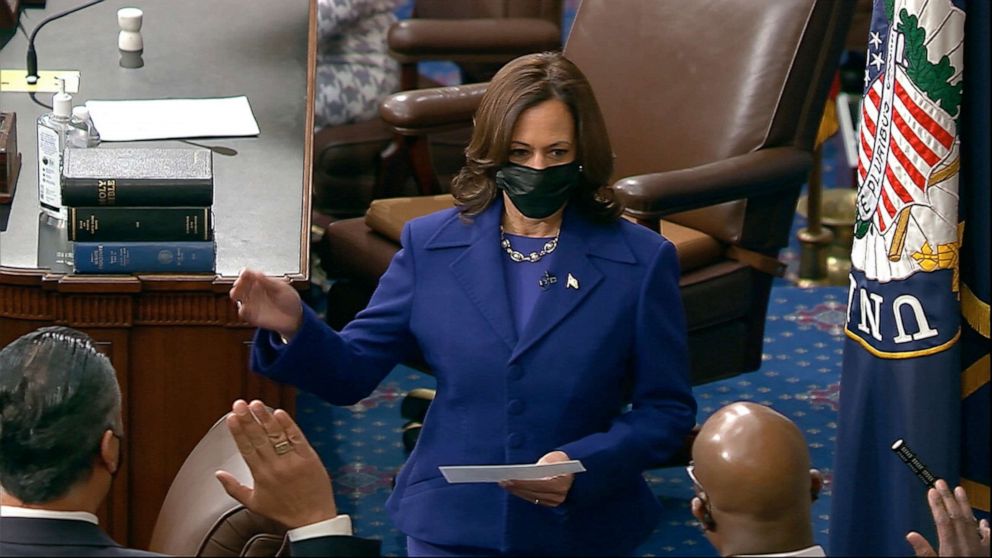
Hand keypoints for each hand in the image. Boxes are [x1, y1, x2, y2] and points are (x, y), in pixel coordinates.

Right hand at [215, 399, 336, 528]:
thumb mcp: (254, 503)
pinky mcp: (308, 457)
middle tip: (239, 404)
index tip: (231, 417)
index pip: (245, 448)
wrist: (312, 518)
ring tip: (256, 404)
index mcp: (260, 475)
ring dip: (265, 417)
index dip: (238, 431)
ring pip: (276, 435)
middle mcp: (275, 466)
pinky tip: (279, 413)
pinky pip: (297, 438)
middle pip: (258, 438)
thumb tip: (218, 474)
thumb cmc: (284, 511)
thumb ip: (233, 488)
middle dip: (248, 419)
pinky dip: (288, 425)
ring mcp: (292, 461)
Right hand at [229, 268, 302, 338]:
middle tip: (239, 284)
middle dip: (237, 284)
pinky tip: (245, 308)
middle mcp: (254, 291)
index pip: (248, 274)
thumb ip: (268, 282)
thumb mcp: (281, 288)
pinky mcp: (252, 315)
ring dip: (235, 295)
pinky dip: (242, 309)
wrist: (294, 318)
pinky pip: (242, 312)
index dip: (244, 273)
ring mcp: (252, 302)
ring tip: (238, 295)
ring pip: (237, 297)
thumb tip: (257, 273)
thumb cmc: (289, 300)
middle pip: (239, 284)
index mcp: (261, 281)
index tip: (244, 274)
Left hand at [499, 451, 573, 506]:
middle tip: (501, 481)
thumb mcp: (554, 458)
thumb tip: (527, 472)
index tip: (508, 478)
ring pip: (531, 497)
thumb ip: (543, 464)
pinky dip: (522, 493)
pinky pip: (533, 498)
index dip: (521, 482)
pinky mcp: (551, 503)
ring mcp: (555, 501)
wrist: (577, 470)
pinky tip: (513, 488)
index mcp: (561, 483)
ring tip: (504, 484)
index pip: (536, 484)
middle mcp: (558, 495)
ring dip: (517, 491)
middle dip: (516, 487)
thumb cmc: (563, 461)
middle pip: (532, 492)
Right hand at [906, 479, 990, 556]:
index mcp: (951, 549)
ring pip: (972, 522)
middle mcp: (966, 545)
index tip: (931, 491)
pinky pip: (988, 537)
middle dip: (948, 498)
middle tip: (941, 482)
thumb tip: (911, 535)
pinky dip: (985, 526)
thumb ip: (925, 553)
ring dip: (965, 505)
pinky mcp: (989, 554)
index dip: (937, 504)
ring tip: (960, 490)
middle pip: (957, 517)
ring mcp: (980, 549)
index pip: (943, 521)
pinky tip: (983, 520)